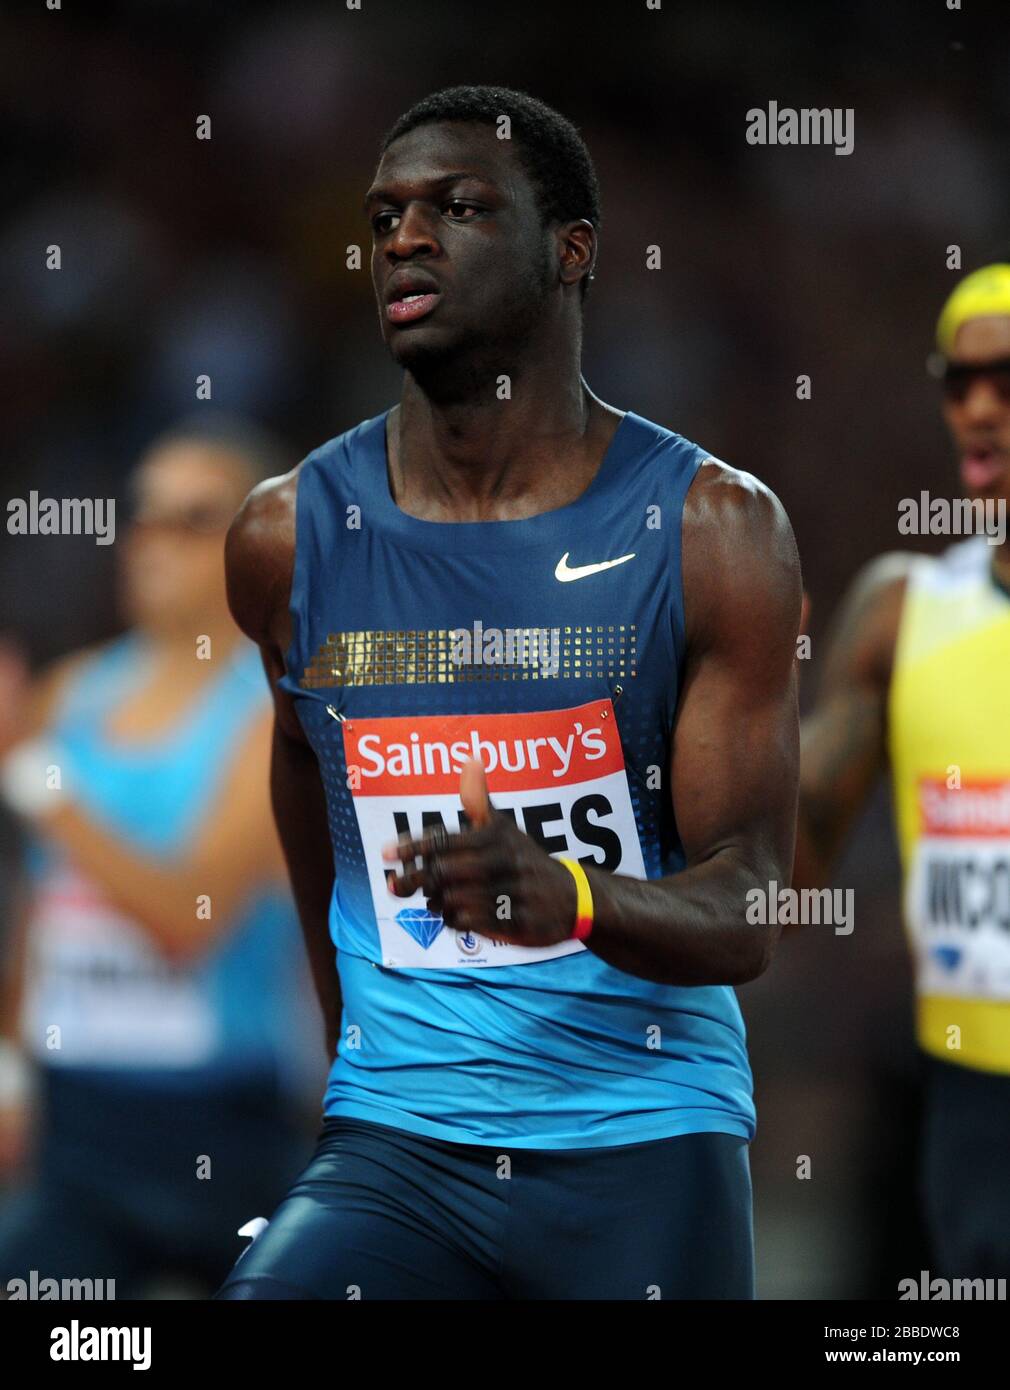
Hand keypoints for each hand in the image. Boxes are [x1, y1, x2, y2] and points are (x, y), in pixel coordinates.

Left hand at [382, 758, 577, 947]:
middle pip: (444, 872)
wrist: (572, 897)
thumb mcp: (505, 828)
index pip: (445, 839)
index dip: (412, 846)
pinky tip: (451, 914)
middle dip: (415, 878)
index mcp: (496, 836)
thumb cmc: (524, 859)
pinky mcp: (516, 922)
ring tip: (430, 898)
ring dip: (434, 901)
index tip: (385, 853)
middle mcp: (503, 862)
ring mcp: (511, 893)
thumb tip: (470, 760)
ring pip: (453, 899)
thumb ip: (480, 801)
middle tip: (395, 884)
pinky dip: (453, 920)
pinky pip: (470, 923)